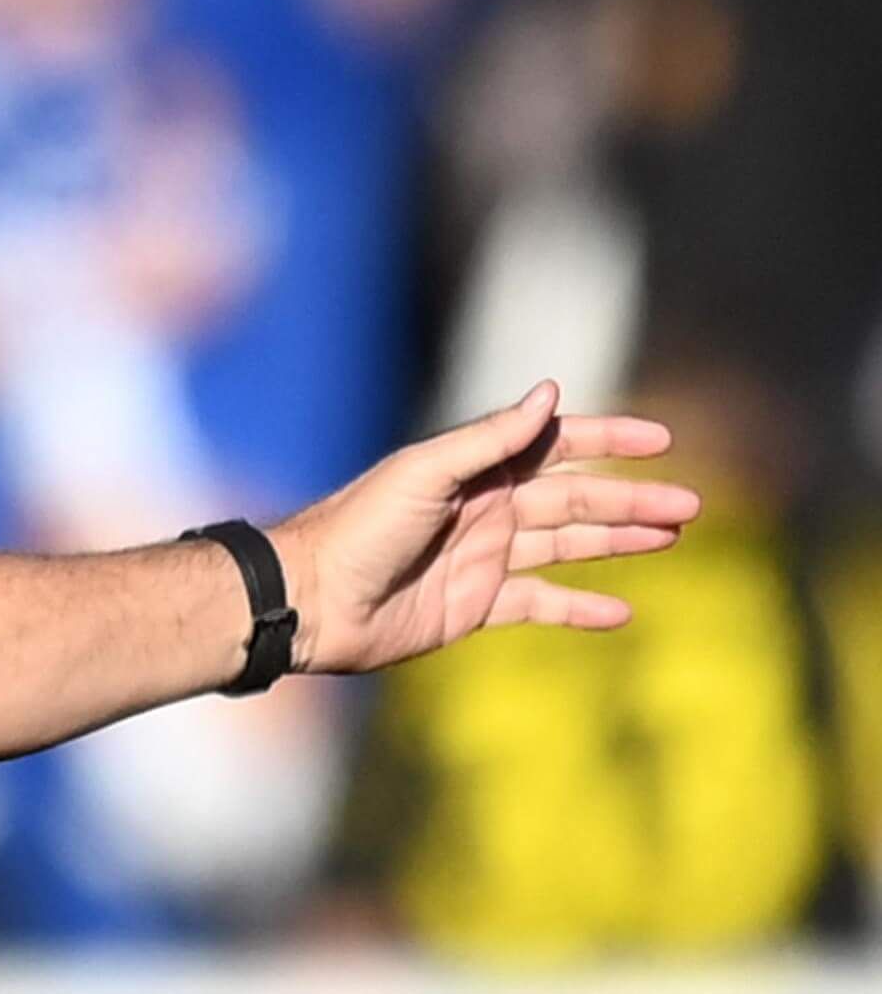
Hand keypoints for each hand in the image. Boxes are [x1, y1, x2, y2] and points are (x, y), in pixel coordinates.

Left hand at [268, 381, 700, 673]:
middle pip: (573, 499)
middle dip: (631, 499)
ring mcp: (483, 557)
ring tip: (673, 539)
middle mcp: (484, 508)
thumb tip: (551, 392)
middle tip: (691, 504)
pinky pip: (540, 603)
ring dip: (619, 542)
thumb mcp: (425, 473)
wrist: (314, 598)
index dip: (607, 440)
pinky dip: (580, 608)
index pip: (553, 445)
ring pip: (567, 546)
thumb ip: (490, 437)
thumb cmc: (358, 526)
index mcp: (473, 469)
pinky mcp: (475, 605)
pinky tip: (623, 614)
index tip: (662, 440)